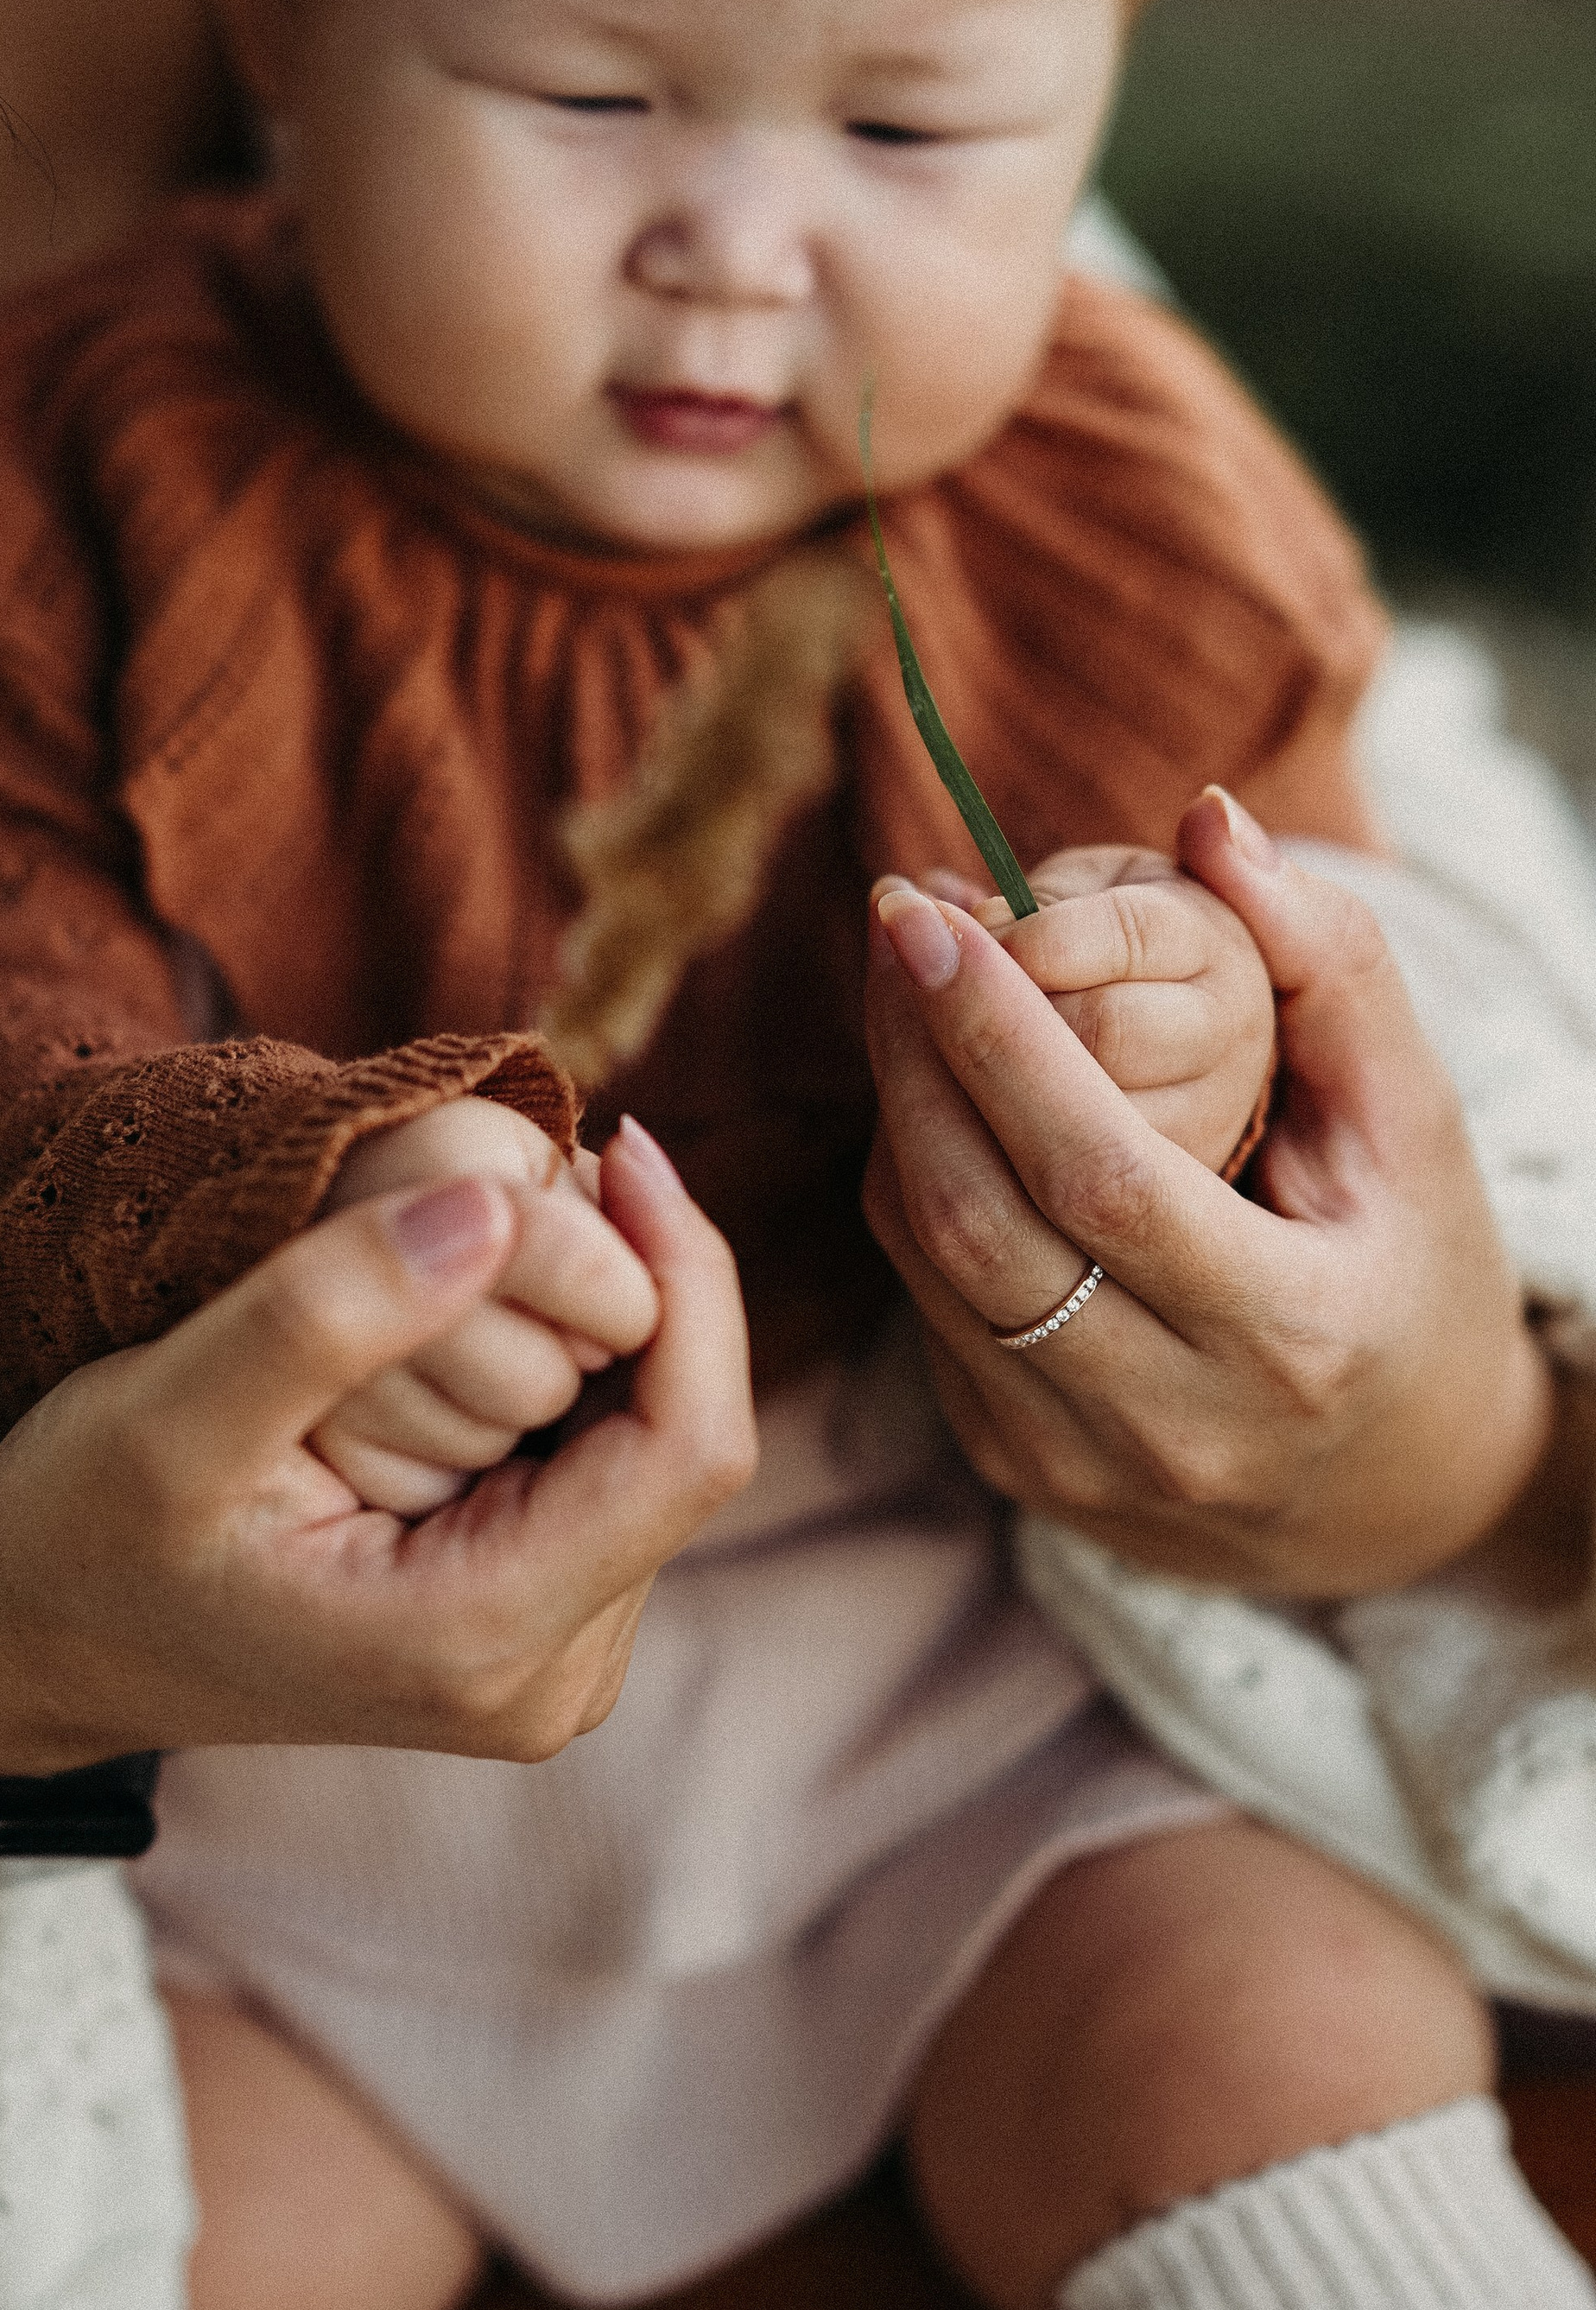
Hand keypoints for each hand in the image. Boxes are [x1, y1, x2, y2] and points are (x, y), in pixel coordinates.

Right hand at [0, 1114, 756, 1917]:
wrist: (30, 1640)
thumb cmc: (79, 1531)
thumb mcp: (170, 1412)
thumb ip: (330, 1311)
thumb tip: (502, 1202)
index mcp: (478, 1642)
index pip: (689, 1447)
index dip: (687, 1278)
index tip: (620, 1145)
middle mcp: (548, 1680)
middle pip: (681, 1440)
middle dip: (633, 1291)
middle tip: (533, 1169)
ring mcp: (549, 1665)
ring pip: (651, 1446)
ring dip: (598, 1325)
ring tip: (485, 1235)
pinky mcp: (534, 1629)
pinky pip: (604, 1471)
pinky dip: (565, 1370)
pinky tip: (476, 1312)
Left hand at [863, 786, 1554, 1597]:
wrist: (1389, 1490)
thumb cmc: (1411, 1272)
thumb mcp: (1413, 1124)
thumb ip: (1329, 962)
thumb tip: (1211, 819)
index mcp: (1292, 1335)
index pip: (1103, 1177)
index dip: (999, 1041)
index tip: (933, 918)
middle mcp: (1174, 1420)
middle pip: (980, 1221)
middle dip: (915, 1052)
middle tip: (896, 921)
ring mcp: (1079, 1459)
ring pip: (929, 1263)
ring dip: (896, 1106)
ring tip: (904, 983)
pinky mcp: (1015, 1465)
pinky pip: (923, 1303)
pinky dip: (913, 1184)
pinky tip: (932, 1093)